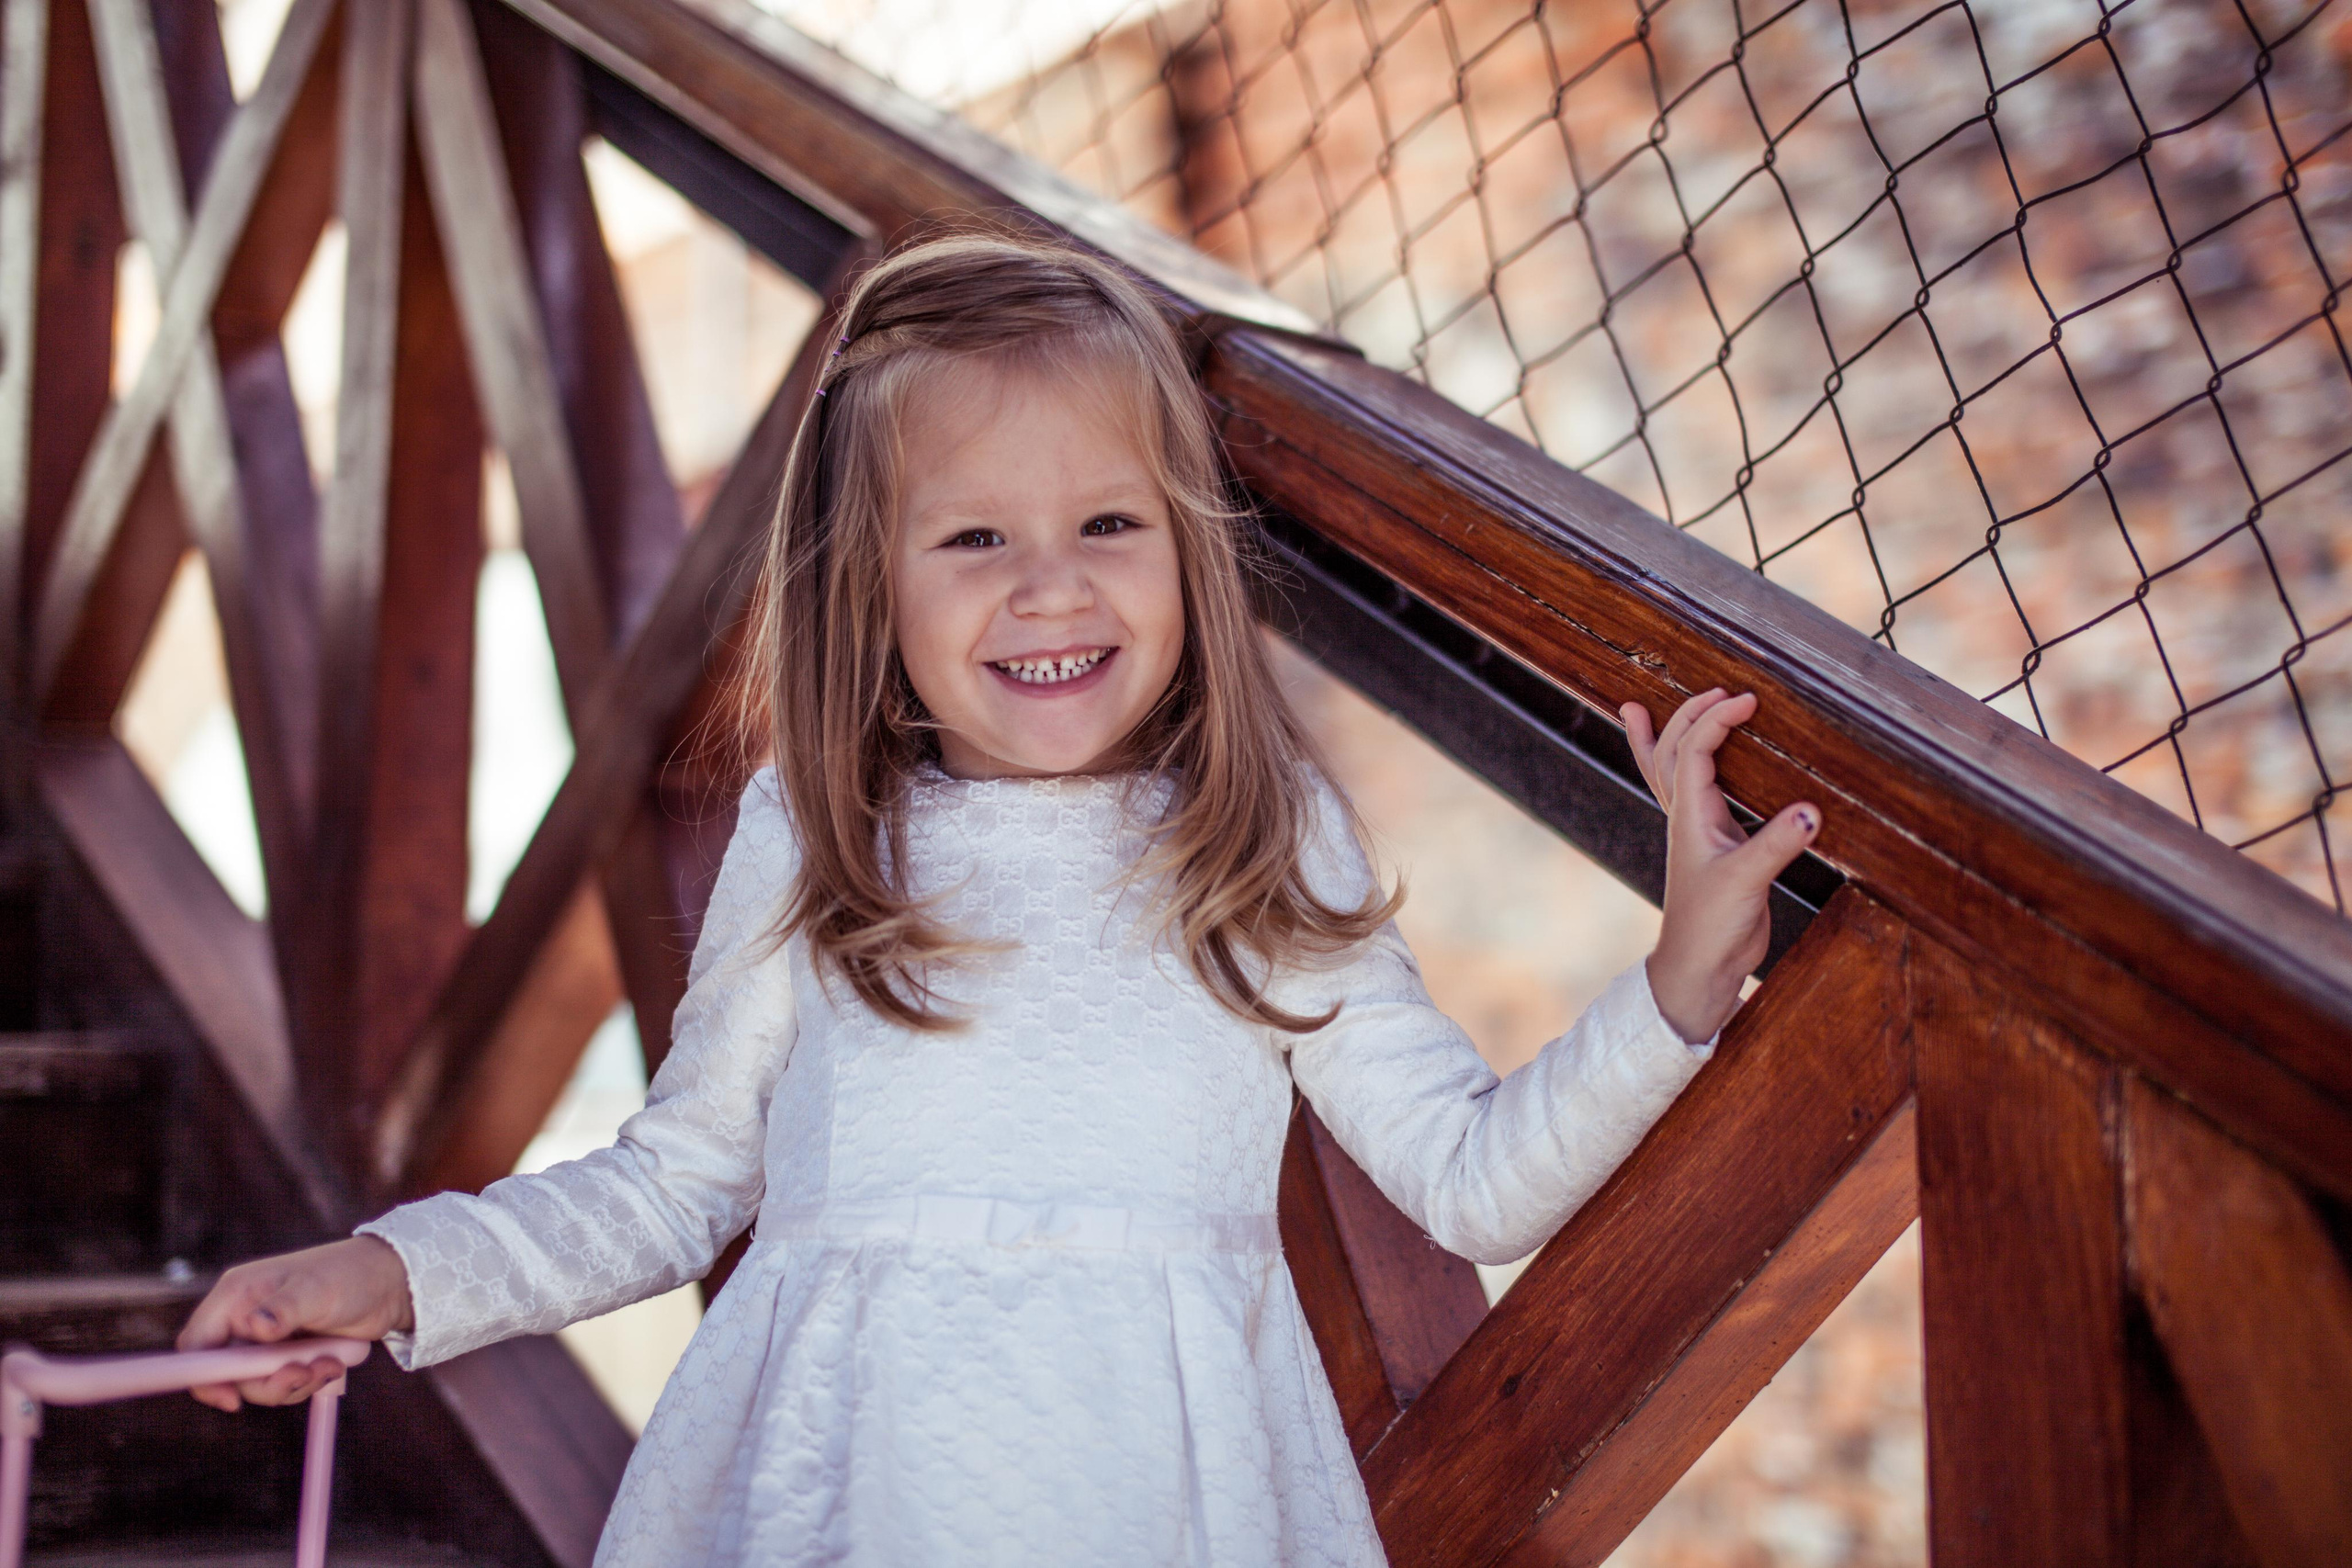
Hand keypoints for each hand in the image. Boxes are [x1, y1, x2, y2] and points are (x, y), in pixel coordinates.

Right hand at [176, 1236, 415, 1410]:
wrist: (390, 1284)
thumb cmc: (351, 1275)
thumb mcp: (317, 1290)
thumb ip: (285, 1309)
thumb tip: (256, 1329)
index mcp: (236, 1296)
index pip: (196, 1345)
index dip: (204, 1377)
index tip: (232, 1400)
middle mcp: (244, 1319)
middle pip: (228, 1374)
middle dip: (266, 1384)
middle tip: (303, 1375)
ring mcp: (265, 1340)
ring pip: (258, 1385)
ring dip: (294, 1384)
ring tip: (330, 1365)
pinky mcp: (287, 1355)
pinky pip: (283, 1385)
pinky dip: (308, 1383)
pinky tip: (335, 1364)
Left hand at [1622, 689, 1819, 1043]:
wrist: (1700, 969)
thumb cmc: (1712, 927)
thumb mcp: (1747, 882)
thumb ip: (1777, 845)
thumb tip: (1810, 810)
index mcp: (1690, 817)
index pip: (1695, 752)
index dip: (1716, 720)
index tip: (1746, 700)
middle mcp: (1688, 818)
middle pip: (1674, 752)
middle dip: (1689, 716)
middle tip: (1719, 691)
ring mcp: (1698, 832)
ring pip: (1668, 773)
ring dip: (1661, 739)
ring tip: (1634, 711)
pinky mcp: (1716, 849)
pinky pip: (1691, 797)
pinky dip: (1684, 772)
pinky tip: (1690, 768)